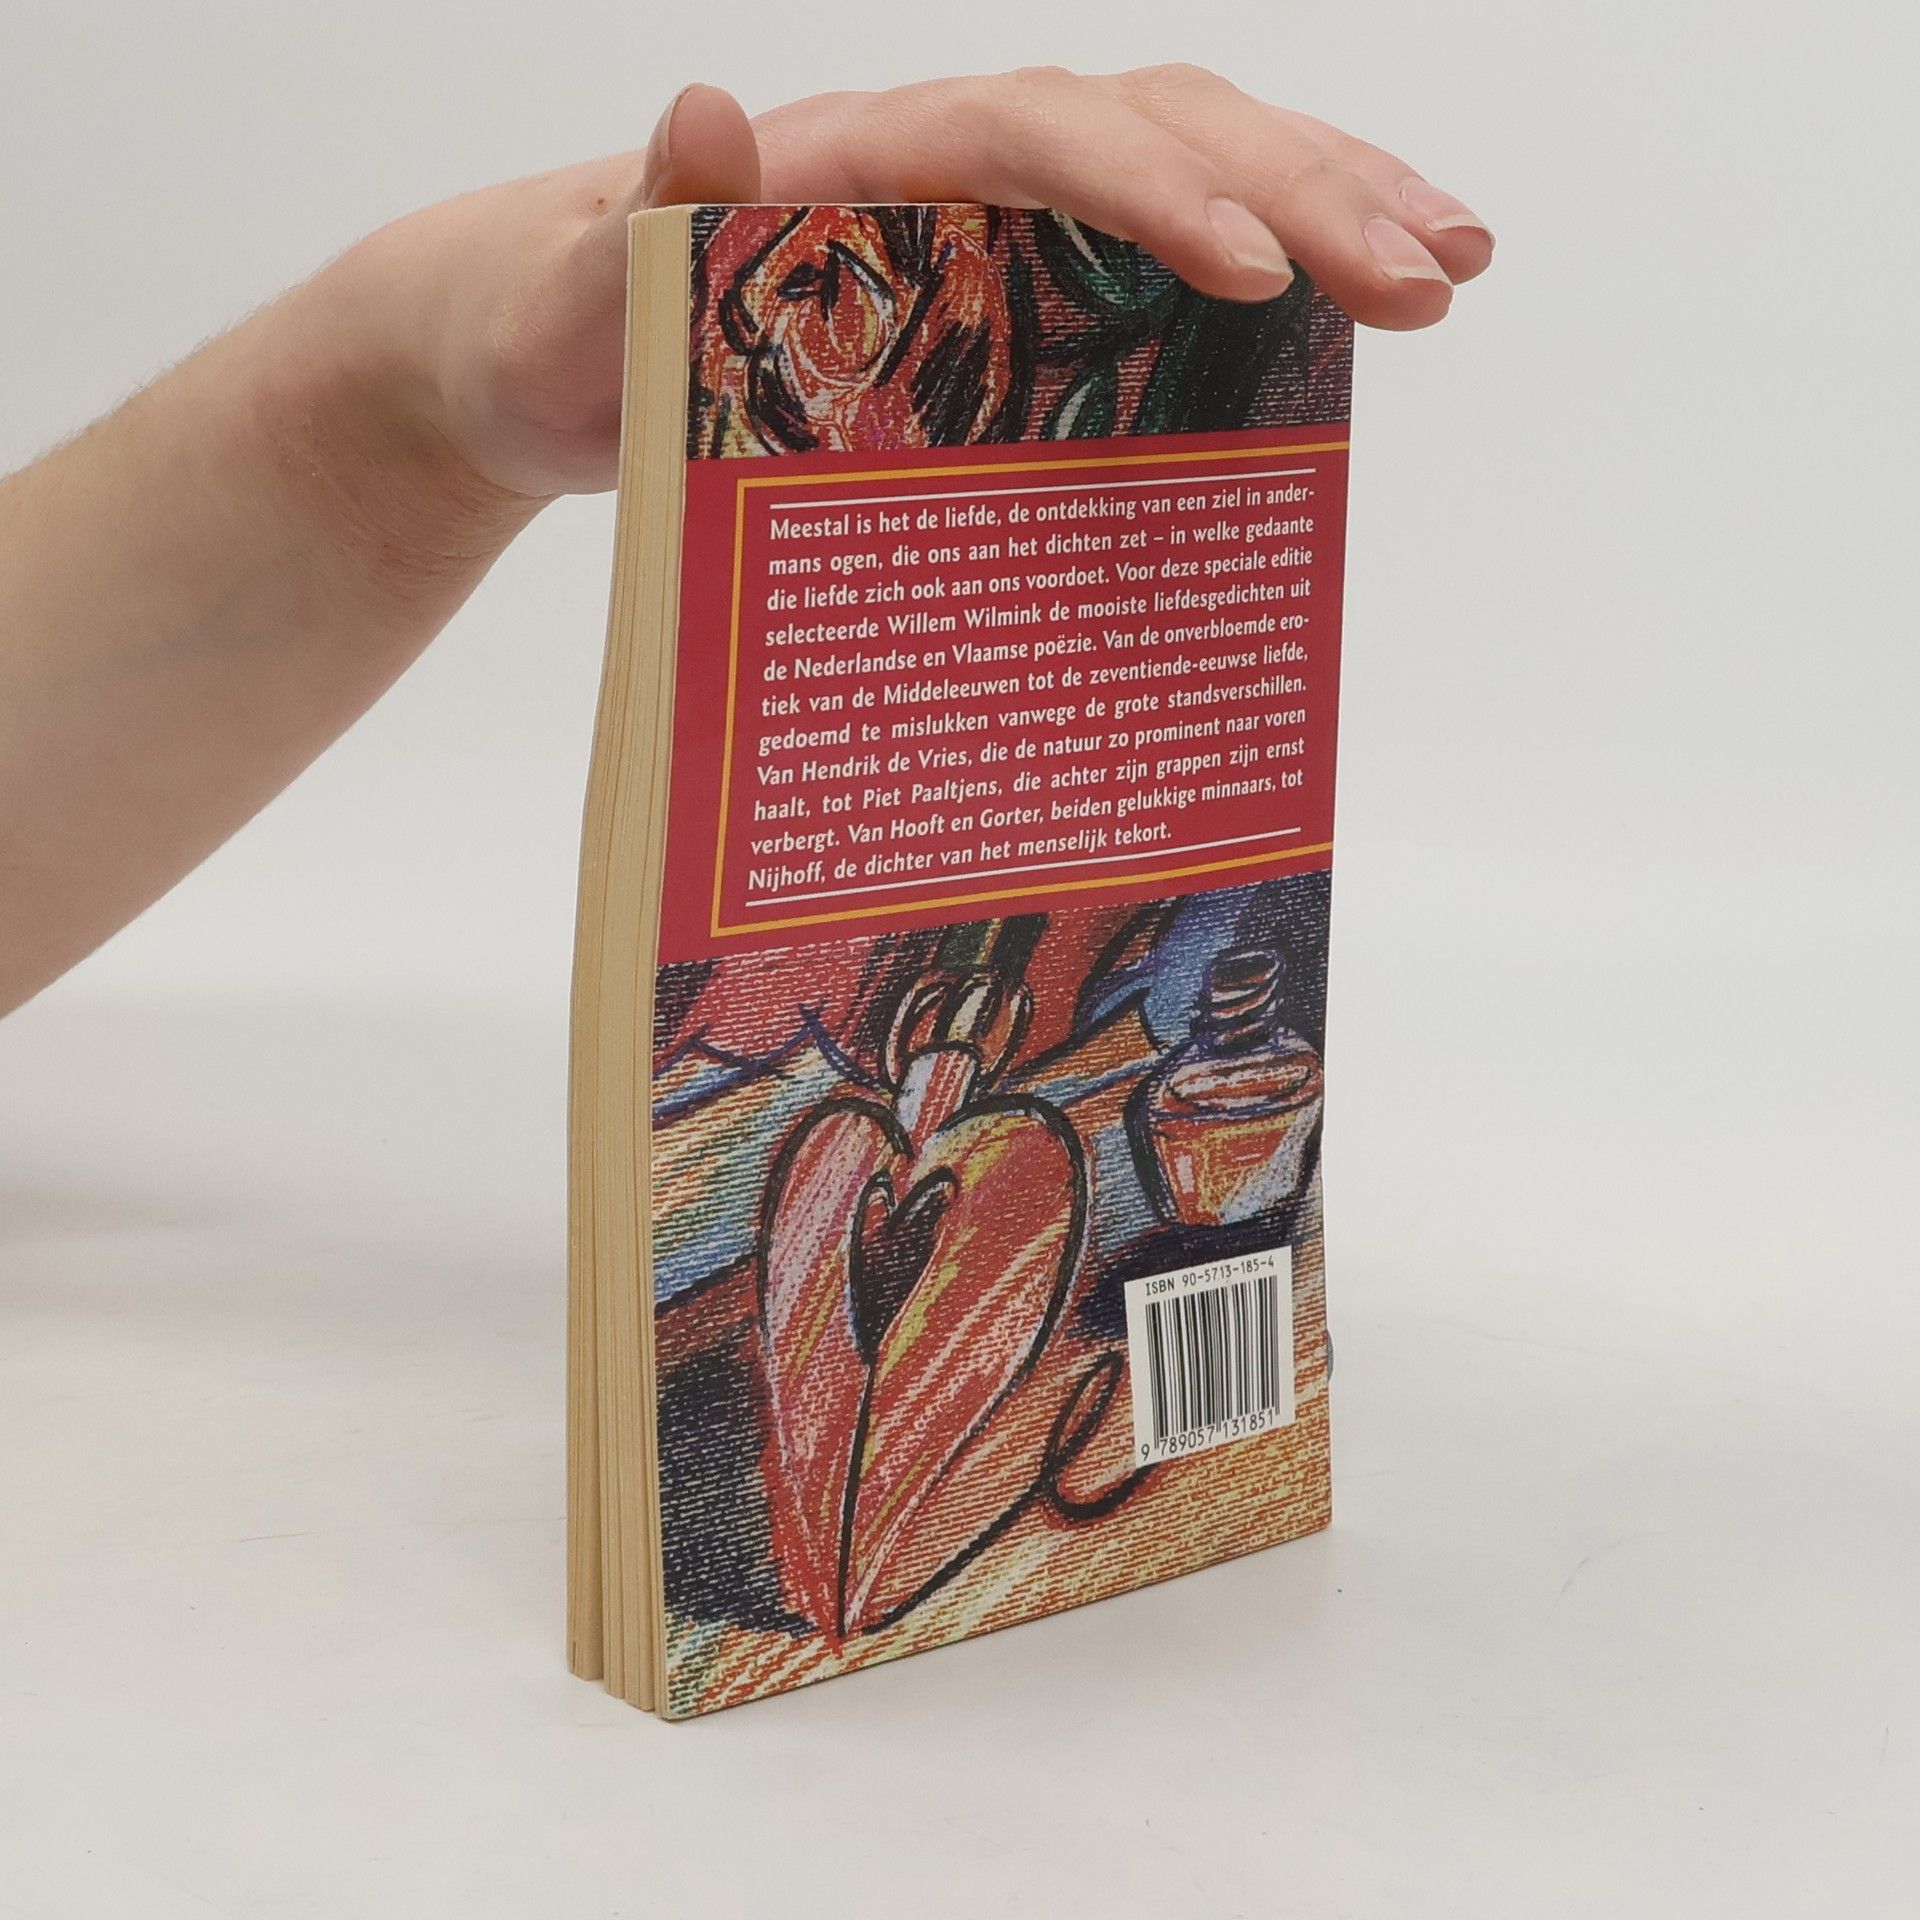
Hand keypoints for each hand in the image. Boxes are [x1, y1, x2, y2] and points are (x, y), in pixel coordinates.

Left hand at [330, 68, 1492, 501]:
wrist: (542, 347)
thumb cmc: (556, 331)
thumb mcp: (573, 294)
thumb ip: (647, 218)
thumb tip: (710, 104)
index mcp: (865, 154)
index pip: (1040, 137)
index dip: (1154, 189)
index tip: (1252, 265)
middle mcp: (949, 160)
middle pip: (1159, 129)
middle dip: (1305, 190)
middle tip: (1433, 276)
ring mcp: (989, 214)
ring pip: (1189, 162)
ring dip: (1330, 201)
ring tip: (1450, 267)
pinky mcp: (1006, 280)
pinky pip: (1156, 248)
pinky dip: (1264, 264)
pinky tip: (1349, 307)